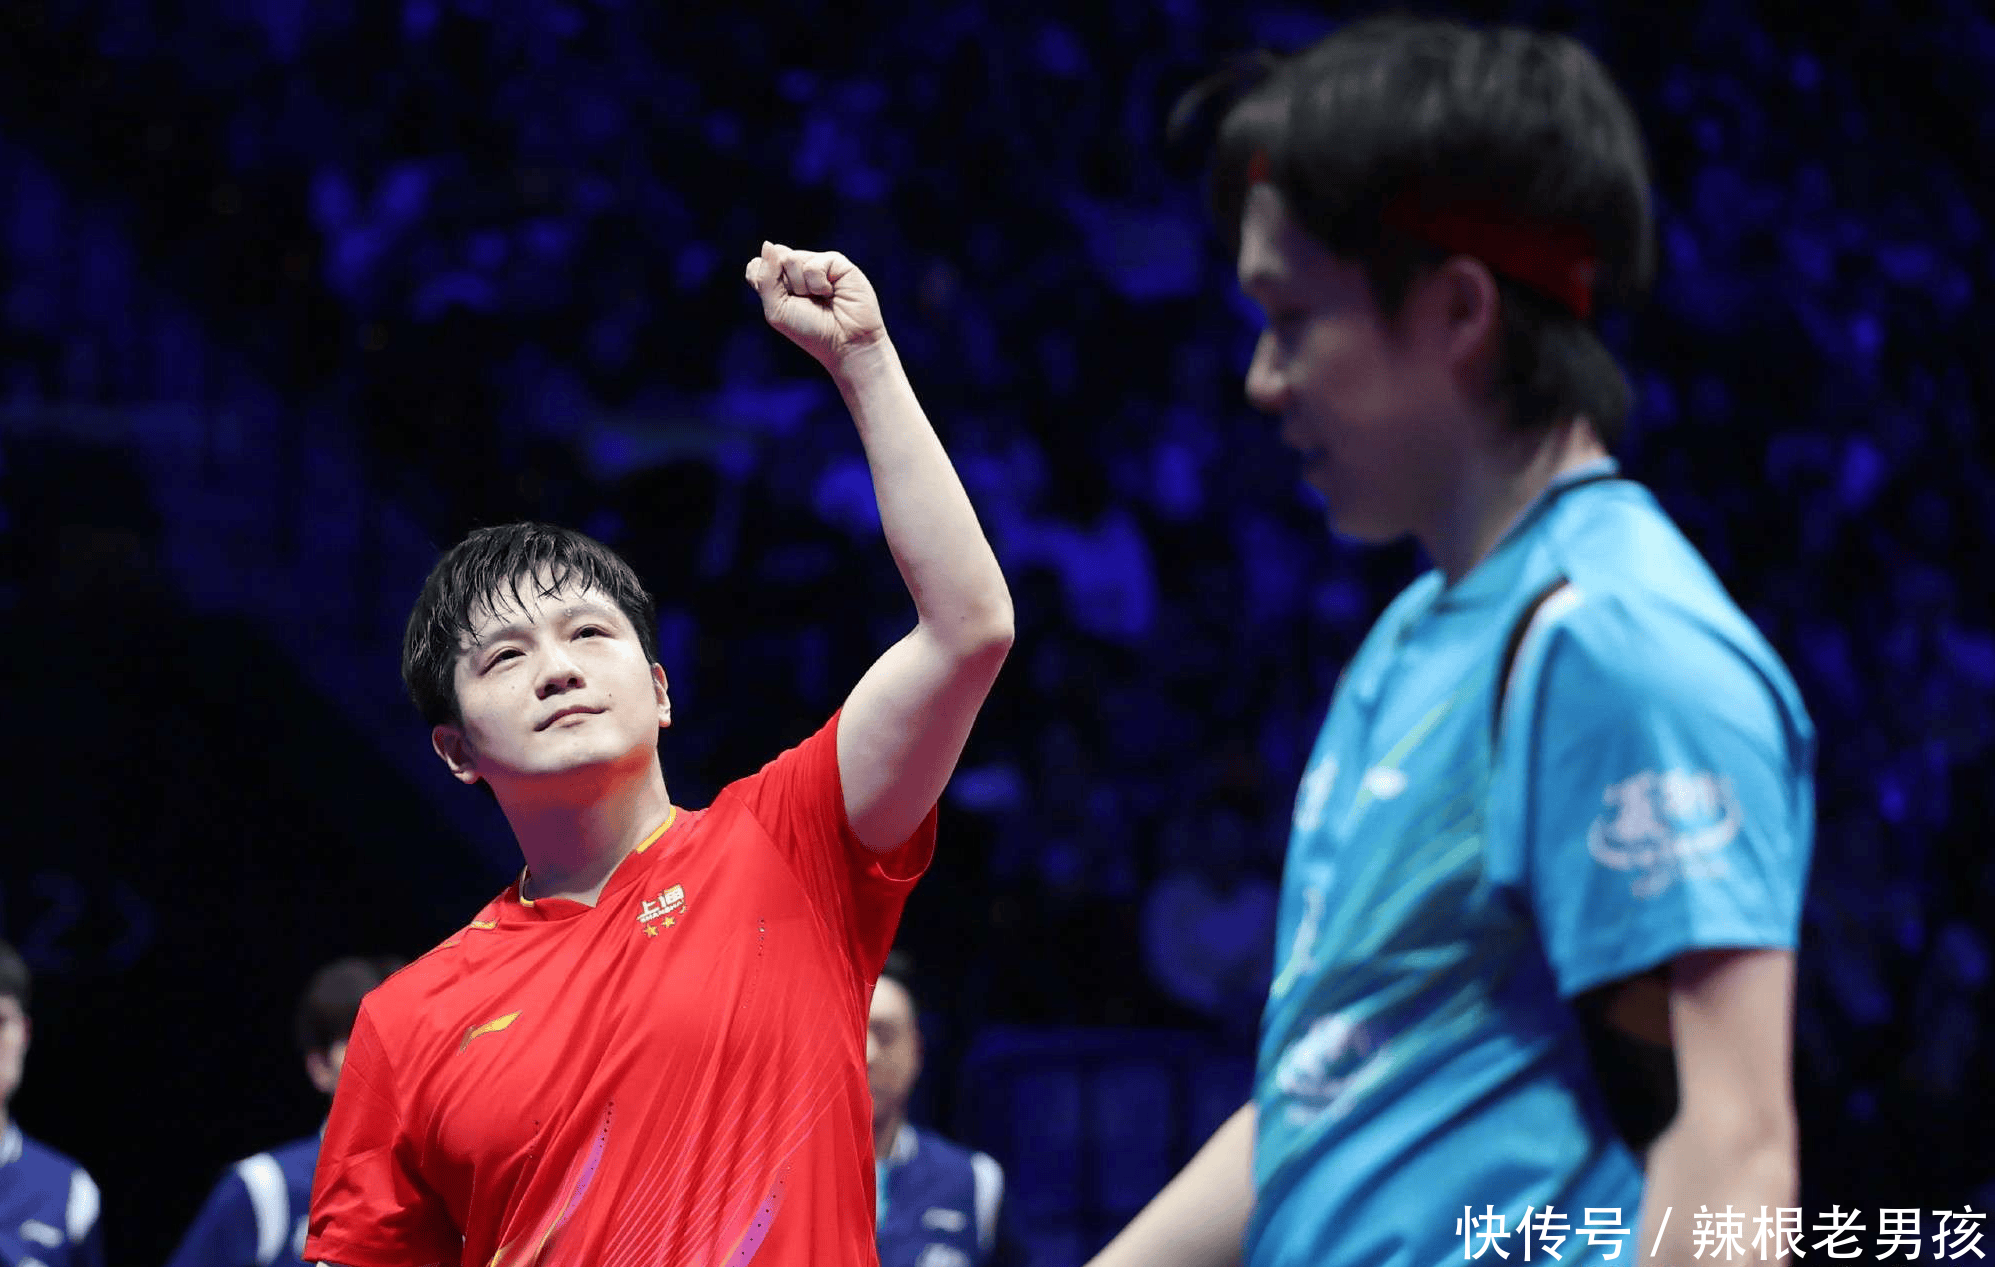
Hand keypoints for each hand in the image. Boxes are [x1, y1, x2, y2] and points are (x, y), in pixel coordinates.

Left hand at [745, 241, 886, 370]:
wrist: (844, 342)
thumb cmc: (810, 330)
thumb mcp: (776, 309)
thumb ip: (765, 278)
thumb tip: (768, 244)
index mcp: (779, 281)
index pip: (757, 265)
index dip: (763, 282)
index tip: (780, 303)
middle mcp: (797, 269)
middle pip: (774, 258)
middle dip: (785, 285)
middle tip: (803, 302)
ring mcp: (816, 263)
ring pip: (791, 259)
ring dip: (802, 286)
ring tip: (820, 298)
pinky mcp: (835, 261)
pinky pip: (813, 264)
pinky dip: (818, 284)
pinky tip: (831, 293)